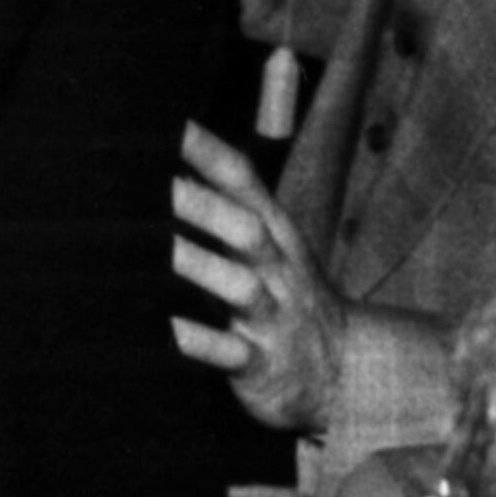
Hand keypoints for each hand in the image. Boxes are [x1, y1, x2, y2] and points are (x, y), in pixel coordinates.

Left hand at [171, 122, 342, 436]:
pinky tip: (167, 329)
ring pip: (241, 288)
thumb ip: (221, 207)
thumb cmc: (283, 297)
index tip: (168, 124)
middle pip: (245, 229)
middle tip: (153, 183)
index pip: (243, 182)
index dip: (208, 152)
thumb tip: (163, 166)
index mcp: (275, 233)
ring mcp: (273, 317)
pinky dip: (200, 342)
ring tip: (157, 252)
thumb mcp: (267, 247)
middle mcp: (277, 269)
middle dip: (202, 205)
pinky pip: (232, 353)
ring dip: (199, 267)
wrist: (341, 372)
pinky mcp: (264, 365)